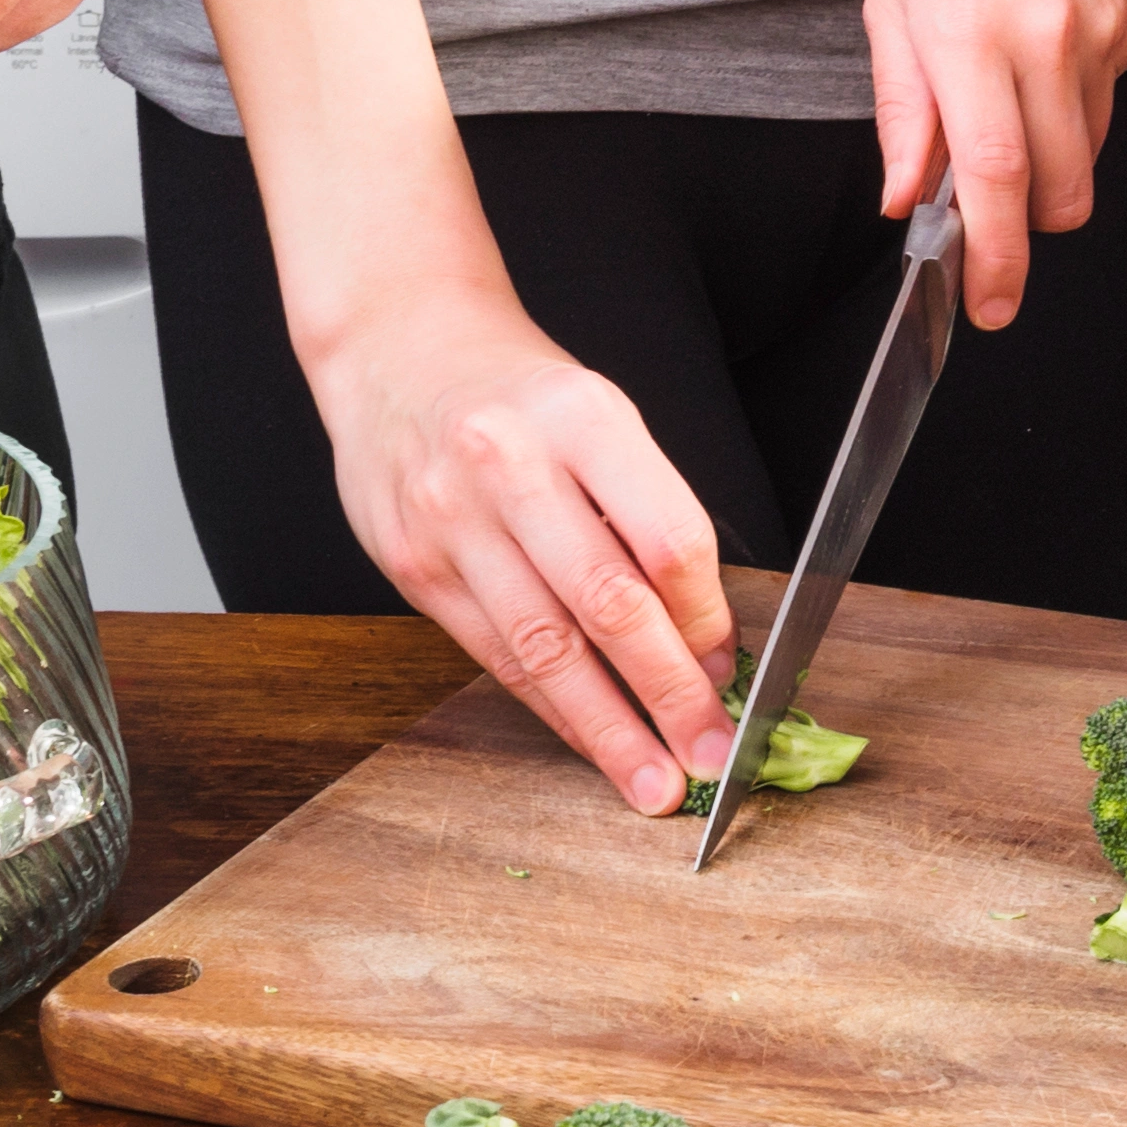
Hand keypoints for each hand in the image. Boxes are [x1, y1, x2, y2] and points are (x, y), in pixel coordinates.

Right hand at [307, 293, 740, 812]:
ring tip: (655, 778)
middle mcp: (510, 465)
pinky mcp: (411, 566)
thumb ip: (647, 512)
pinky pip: (494, 654)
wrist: (396, 348)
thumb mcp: (599, 416)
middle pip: (608, 604)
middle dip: (668, 693)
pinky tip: (589, 739)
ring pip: (544, 647)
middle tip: (713, 753)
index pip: (666, 537)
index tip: (731, 667)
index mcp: (582, 416)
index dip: (706, 617)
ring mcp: (450, 519)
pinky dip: (550, 707)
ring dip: (608, 727)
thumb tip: (702, 634)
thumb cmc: (518, 393)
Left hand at [864, 0, 1126, 328]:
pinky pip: (1113, 97)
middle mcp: (1043, 38)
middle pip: (1057, 191)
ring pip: (1087, 152)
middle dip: (1027, 225)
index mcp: (966, 33)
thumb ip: (903, 104)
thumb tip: (906, 193)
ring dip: (1051, 156)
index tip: (990, 306)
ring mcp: (1105, 30)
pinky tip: (1052, 30)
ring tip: (1014, 84)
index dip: (995, 261)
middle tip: (994, 211)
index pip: (992, 181)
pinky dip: (1080, 96)